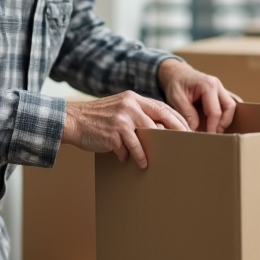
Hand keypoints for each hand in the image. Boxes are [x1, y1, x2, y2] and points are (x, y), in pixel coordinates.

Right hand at [62, 92, 189, 168]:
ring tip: (153, 160)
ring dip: (152, 149)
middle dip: (176, 131)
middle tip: (184, 144)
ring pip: (147, 134)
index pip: (162, 107)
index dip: (177, 118)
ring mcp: (123, 118)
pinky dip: (134, 156)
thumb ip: (137, 114)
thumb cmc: (97, 118)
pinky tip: (132, 161)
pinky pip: (130, 147)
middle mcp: (130, 105)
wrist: (73, 120)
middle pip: (161, 118)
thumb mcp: (119, 108)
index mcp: (134, 98)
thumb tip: (159, 130)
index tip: (187, 130)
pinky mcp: (114, 131)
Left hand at [157, 58, 237, 133]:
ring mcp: (220, 88)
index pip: (215, 111)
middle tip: (213, 134)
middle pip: (230, 108)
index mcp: (208, 85)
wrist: (176, 73)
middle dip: (223, 123)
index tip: (208, 138)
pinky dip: (224, 115)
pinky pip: (228, 105)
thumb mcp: (176, 99)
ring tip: (214, 130)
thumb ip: (187, 114)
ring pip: (231, 107)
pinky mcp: (220, 93)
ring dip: (225, 120)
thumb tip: (196, 130)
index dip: (212, 127)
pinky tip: (216, 123)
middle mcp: (218, 85)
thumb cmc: (176, 84)